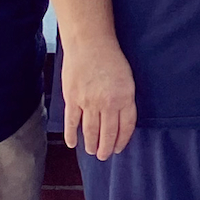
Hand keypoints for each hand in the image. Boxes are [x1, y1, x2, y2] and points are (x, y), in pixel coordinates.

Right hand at [62, 38, 136, 160]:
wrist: (89, 43)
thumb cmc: (111, 58)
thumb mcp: (127, 79)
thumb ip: (124, 99)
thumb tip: (121, 118)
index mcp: (125, 98)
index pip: (125, 127)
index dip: (121, 140)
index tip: (118, 148)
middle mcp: (108, 103)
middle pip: (107, 133)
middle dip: (106, 148)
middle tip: (104, 156)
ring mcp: (89, 102)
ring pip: (90, 131)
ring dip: (91, 144)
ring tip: (92, 151)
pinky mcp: (72, 99)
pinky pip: (72, 122)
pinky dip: (72, 135)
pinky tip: (73, 143)